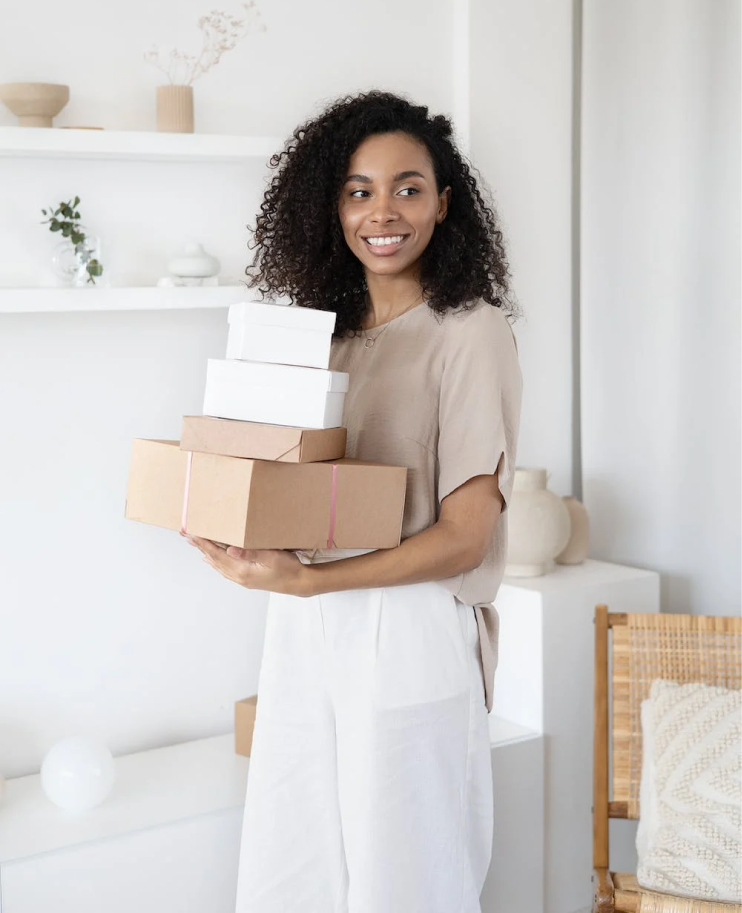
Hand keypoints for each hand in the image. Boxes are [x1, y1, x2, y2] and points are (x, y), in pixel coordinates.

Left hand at [181, 532, 311, 596]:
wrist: (299, 583)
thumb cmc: (288, 568)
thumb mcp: (272, 557)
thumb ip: (251, 553)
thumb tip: (230, 550)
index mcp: (242, 570)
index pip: (217, 554)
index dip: (203, 543)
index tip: (191, 533)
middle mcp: (238, 576)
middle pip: (213, 559)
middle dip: (200, 546)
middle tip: (186, 535)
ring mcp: (242, 579)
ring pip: (218, 564)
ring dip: (205, 553)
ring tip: (195, 543)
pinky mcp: (246, 579)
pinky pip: (225, 569)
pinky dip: (215, 562)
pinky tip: (212, 559)